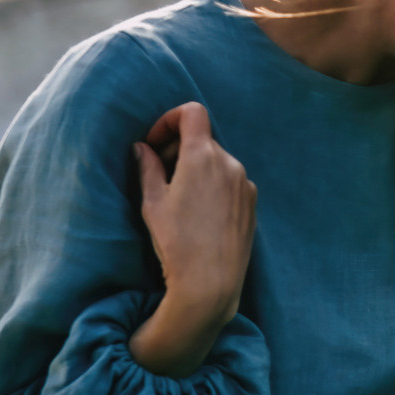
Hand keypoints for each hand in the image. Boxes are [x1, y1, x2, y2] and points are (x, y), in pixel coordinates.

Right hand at [128, 103, 256, 376]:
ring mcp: (245, 184)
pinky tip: (200, 213)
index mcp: (203, 156)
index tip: (154, 143)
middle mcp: (230, 163)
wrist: (211, 282)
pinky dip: (214, 185)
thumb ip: (147, 167)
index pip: (192, 112)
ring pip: (217, 161)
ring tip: (179, 198)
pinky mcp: (253, 204)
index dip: (170, 119)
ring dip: (196, 168)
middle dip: (178, 148)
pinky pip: (230, 182)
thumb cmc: (176, 242)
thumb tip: (142, 148)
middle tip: (159, 173)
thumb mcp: (153, 202)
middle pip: (202, 139)